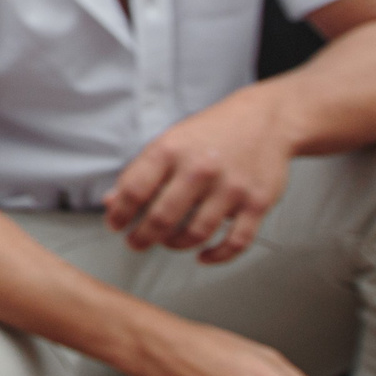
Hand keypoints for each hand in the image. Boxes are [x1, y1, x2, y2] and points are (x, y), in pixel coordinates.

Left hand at [102, 84, 291, 263]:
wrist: (264, 120)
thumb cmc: (210, 133)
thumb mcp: (169, 142)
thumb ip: (141, 173)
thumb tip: (111, 202)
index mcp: (170, 150)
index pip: (134, 190)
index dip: (118, 213)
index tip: (115, 225)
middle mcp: (199, 169)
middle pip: (162, 217)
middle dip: (142, 237)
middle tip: (135, 243)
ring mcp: (230, 187)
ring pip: (196, 233)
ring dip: (175, 245)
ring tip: (167, 243)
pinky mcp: (258, 203)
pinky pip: (236, 241)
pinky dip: (217, 255)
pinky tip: (203, 256)